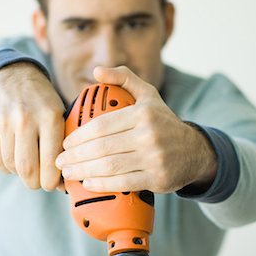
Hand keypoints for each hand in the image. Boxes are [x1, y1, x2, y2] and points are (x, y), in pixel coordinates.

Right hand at [0, 63, 64, 190]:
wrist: (13, 75)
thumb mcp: (60, 115)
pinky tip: (13, 158)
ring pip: (11, 165)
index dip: (52, 181)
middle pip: (28, 169)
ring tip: (27, 165)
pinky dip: (5, 166)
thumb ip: (64, 146)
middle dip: (35, 183)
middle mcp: (25, 118)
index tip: (52, 184)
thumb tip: (65, 183)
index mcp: (50, 116)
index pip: (51, 162)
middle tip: (38, 182)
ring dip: (20, 173)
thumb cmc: (42, 101)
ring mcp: (3, 121)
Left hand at [56, 66, 216, 193]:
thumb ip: (124, 79)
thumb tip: (97, 70)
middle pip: (102, 147)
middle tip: (61, 161)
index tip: (66, 143)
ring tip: (69, 173)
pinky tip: (88, 183)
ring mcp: (154, 159)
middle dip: (75, 156)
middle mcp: (149, 135)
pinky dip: (102, 184)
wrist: (194, 151)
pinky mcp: (158, 179)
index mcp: (143, 114)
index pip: (101, 125)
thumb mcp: (149, 95)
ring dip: (83, 171)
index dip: (79, 136)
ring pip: (110, 166)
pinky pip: (123, 184)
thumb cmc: (164, 123)